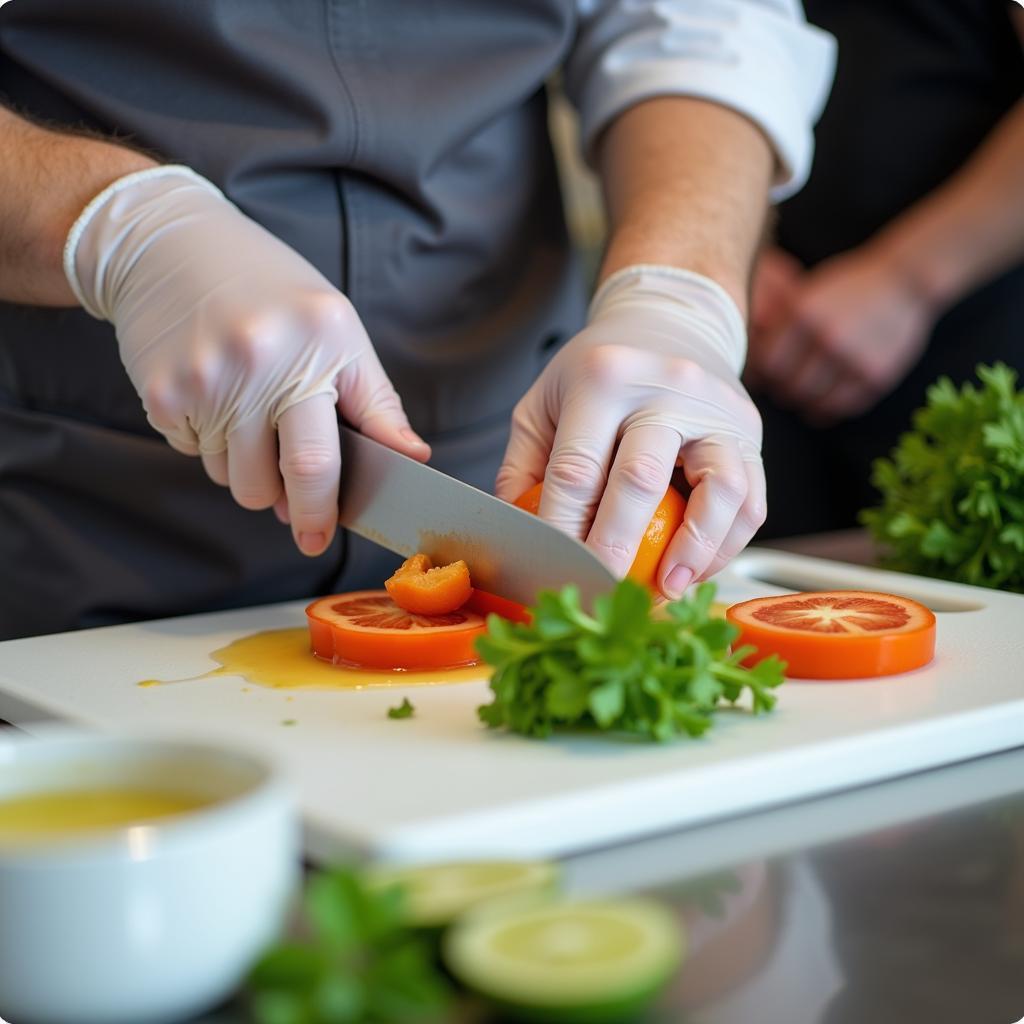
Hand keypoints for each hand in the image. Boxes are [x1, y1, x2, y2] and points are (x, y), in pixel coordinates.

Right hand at [65, 166, 428, 555]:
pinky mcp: (162, 394)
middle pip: (268, 486)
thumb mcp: (338, 331)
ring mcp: (204, 381)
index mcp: (317, 346)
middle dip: (286, 507)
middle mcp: (258, 364)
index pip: (319, 460)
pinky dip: (210, 441)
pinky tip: (214, 394)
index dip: (320, 512)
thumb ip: (376, 402)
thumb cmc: (270, 291)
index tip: (319, 539)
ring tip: (249, 412)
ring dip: (247, 467)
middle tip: (290, 502)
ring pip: (232, 478)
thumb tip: (412, 458)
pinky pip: (195, 454)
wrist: (170, 244)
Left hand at [496, 266, 765, 597]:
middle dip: (617, 546)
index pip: (577, 468)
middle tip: (601, 590)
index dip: (563, 527)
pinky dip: (726, 543)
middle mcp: (666, 387)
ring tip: (668, 587)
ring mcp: (716, 409)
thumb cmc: (598, 371)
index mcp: (604, 377)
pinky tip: (697, 568)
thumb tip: (514, 532)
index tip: (554, 568)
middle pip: (642, 479)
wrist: (669, 323)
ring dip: (694, 550)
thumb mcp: (545, 400)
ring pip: (720, 488)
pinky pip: (752, 498)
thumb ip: (524, 464)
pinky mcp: (750, 432)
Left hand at [747, 245, 936, 422]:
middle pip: (786, 385)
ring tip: (801, 398)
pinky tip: (822, 405)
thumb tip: (751, 360)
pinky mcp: (875, 375)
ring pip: (812, 401)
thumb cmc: (849, 286)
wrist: (906, 279)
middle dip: (780, 391)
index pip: (766, 362)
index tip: (761, 378)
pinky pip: (842, 406)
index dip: (761, 375)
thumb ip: (781, 322)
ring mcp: (852, 359)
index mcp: (803, 313)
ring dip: (802, 403)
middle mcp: (826, 337)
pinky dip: (827, 410)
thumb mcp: (809, 291)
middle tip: (781, 390)